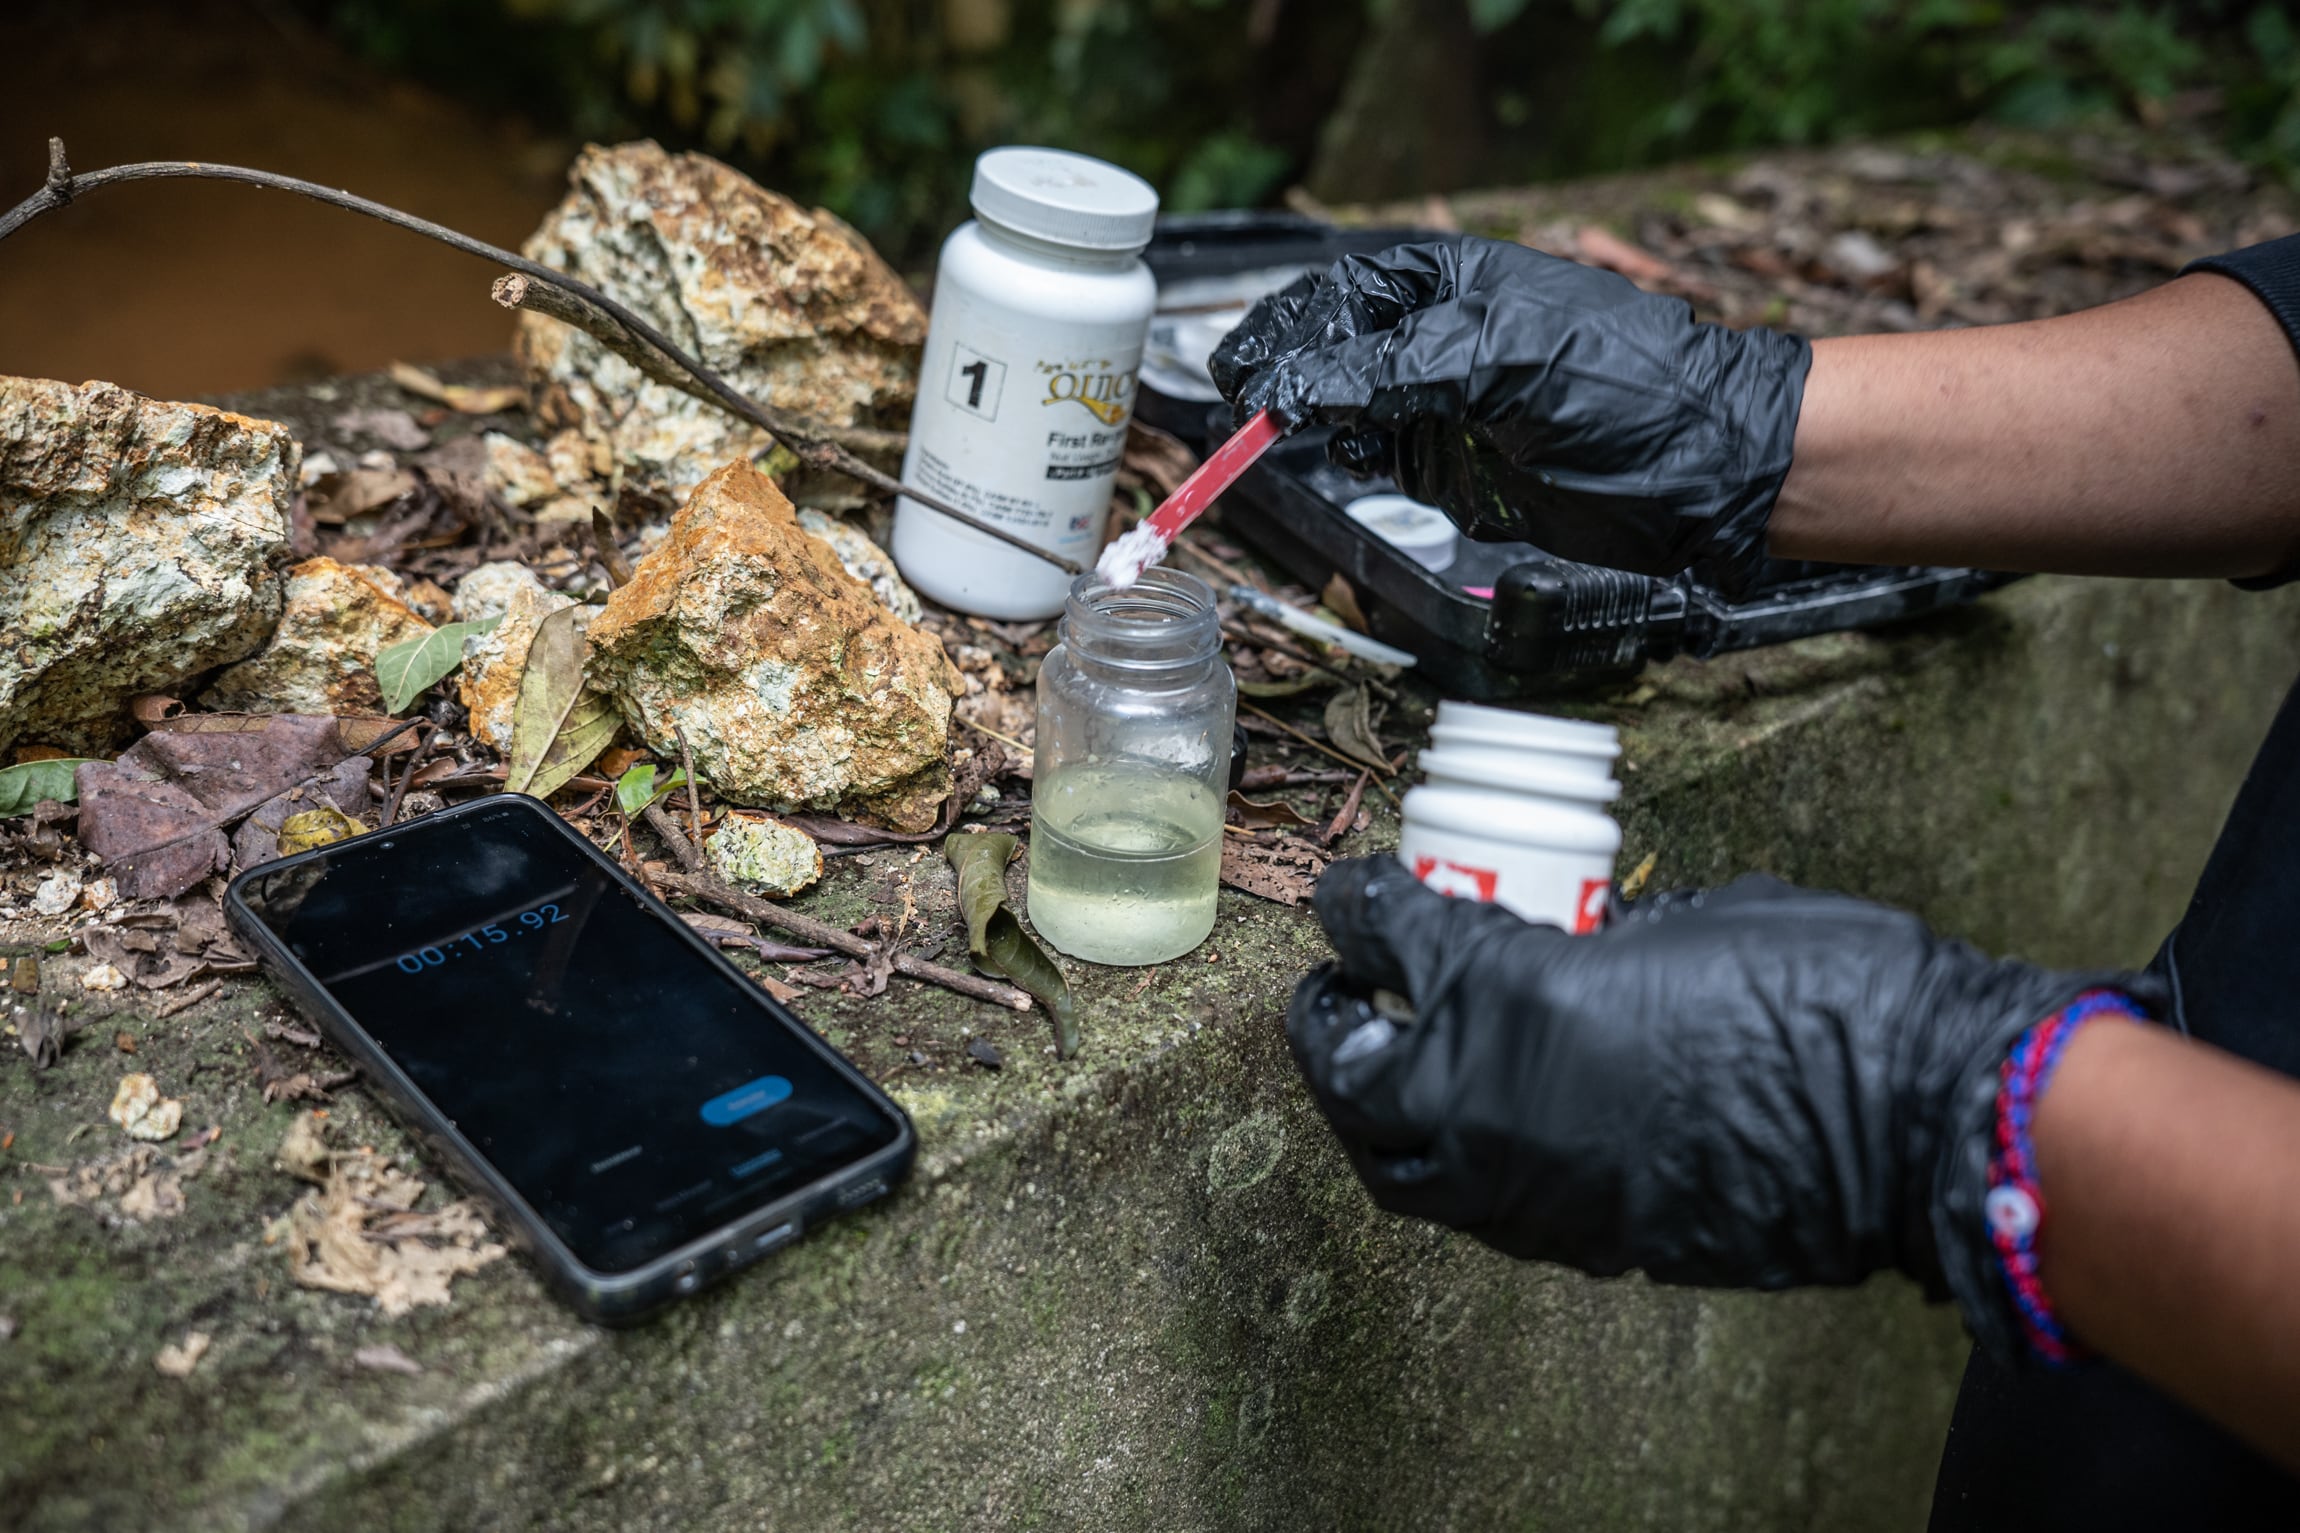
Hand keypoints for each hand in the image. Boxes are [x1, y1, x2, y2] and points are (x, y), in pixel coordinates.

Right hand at [1209, 237, 1812, 592]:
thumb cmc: (1626, 384)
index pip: (1343, 293)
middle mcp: (1442, 342)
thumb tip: (1294, 387)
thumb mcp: (1499, 358)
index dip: (1286, 326)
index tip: (1241, 367)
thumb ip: (1390, 371)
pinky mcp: (1453, 468)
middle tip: (1243, 410)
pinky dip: (1354, 462)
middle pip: (1332, 352)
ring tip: (1284, 435)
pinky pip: (1380, 461)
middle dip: (1285, 376)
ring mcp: (1446, 407)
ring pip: (1347, 411)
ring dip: (1314, 423)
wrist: (1705, 470)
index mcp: (1454, 284)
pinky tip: (1353, 460)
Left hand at [1287, 858, 2157, 1357]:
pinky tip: (1485, 1133)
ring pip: (1398, 1169)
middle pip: (1348, 1074)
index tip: (1351, 897)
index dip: (1357, 908)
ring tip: (1387, 1076)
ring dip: (1376, 1118)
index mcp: (1506, 992)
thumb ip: (1598, 939)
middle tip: (1335, 995)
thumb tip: (1576, 950)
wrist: (1919, 1121)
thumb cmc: (1825, 992)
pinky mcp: (1586, 1245)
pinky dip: (1461, 1169)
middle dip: (1325, 1030)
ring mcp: (1531, 1188)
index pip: (1385, 938)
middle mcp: (1489, 1101)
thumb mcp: (1690, 919)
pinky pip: (1484, 1211)